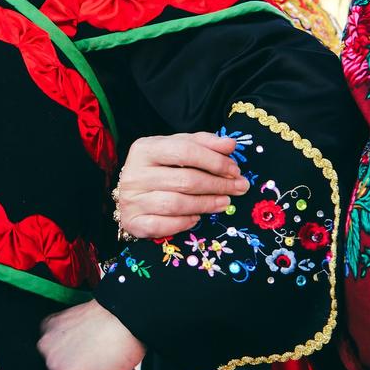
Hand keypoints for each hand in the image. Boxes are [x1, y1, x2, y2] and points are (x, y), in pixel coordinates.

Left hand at [37, 301, 144, 369]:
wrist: (129, 318)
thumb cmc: (117, 321)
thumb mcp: (88, 331)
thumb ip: (79, 350)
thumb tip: (90, 369)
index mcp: (49, 329)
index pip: (58, 361)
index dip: (82, 365)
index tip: (97, 360)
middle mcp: (44, 346)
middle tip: (105, 366)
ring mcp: (52, 364)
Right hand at [113, 132, 247, 238]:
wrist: (130, 193)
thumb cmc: (160, 167)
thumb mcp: (178, 148)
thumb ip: (203, 143)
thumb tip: (230, 144)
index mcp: (145, 148)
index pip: (185, 151)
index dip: (215, 161)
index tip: (235, 170)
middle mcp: (134, 173)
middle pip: (184, 180)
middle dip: (218, 185)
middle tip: (239, 188)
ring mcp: (131, 199)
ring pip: (176, 204)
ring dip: (206, 205)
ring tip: (225, 203)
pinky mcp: (132, 222)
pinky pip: (162, 226)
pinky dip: (183, 223)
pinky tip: (197, 218)